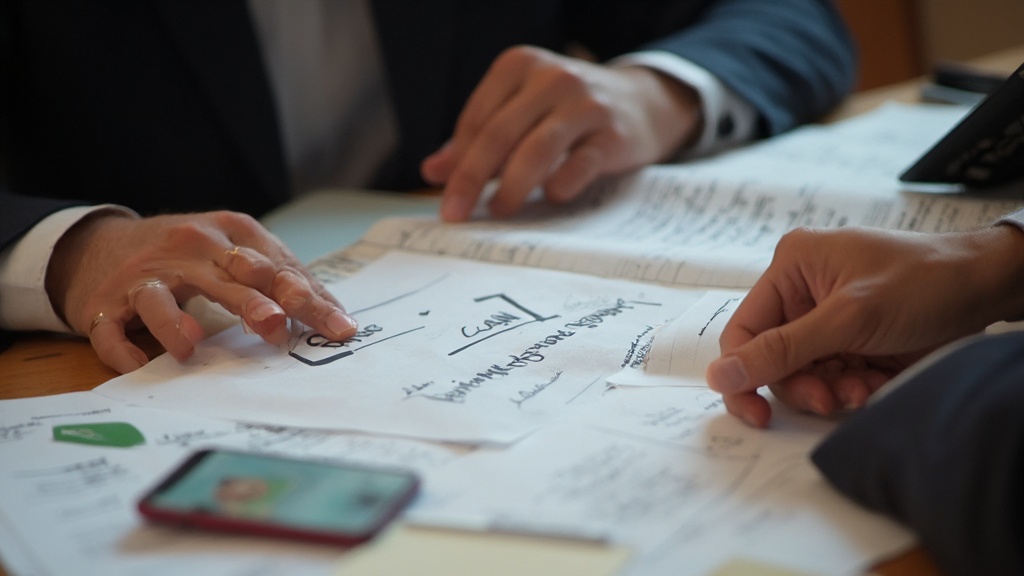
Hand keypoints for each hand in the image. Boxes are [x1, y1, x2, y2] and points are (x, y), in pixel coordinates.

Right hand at [47, 210, 358, 372]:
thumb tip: (335, 314)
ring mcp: (147, 275)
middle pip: (229, 277)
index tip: (339, 326)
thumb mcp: (237, 253)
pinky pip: (113, 327)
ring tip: (194, 345)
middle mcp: (190, 248)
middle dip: (256, 301)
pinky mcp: (108, 302)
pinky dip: (124, 347)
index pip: (277, 267)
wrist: (102, 244)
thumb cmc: (190, 255)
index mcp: (230, 234)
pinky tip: (139, 364)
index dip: (308, 297)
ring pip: (163, 297)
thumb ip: (282, 278)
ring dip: (176, 322)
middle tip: (279, 326)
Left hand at [421, 45, 701, 220]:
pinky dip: (560, 184)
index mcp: (519, 66)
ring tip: (499, 211)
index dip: (458, 163)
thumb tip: (433, 171)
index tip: (447, 200)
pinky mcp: (614, 133)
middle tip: (456, 214)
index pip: (476, 120)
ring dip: (511, 187)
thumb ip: (477, 140)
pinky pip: (580, 163)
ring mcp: (585, 103)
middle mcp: (551, 78)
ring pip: (536, 149)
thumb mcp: (521, 113)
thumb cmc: (567, 113)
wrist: (641, 102)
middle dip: (471, 179)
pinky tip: (551, 197)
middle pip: (498, 134)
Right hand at [705, 225, 1023, 426]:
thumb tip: (720, 375)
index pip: (745, 330)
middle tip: (828, 400)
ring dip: (830, 389)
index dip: (743, 373)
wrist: (989, 287)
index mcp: (791, 268)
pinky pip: (832, 377)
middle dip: (801, 384)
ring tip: (862, 390)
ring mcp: (829, 317)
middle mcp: (803, 291)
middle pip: (774, 358)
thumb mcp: (848, 318)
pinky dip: (851, 388)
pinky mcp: (853, 340)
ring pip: (804, 373)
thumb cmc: (924, 282)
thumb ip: (782, 350)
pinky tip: (876, 384)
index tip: (755, 413)